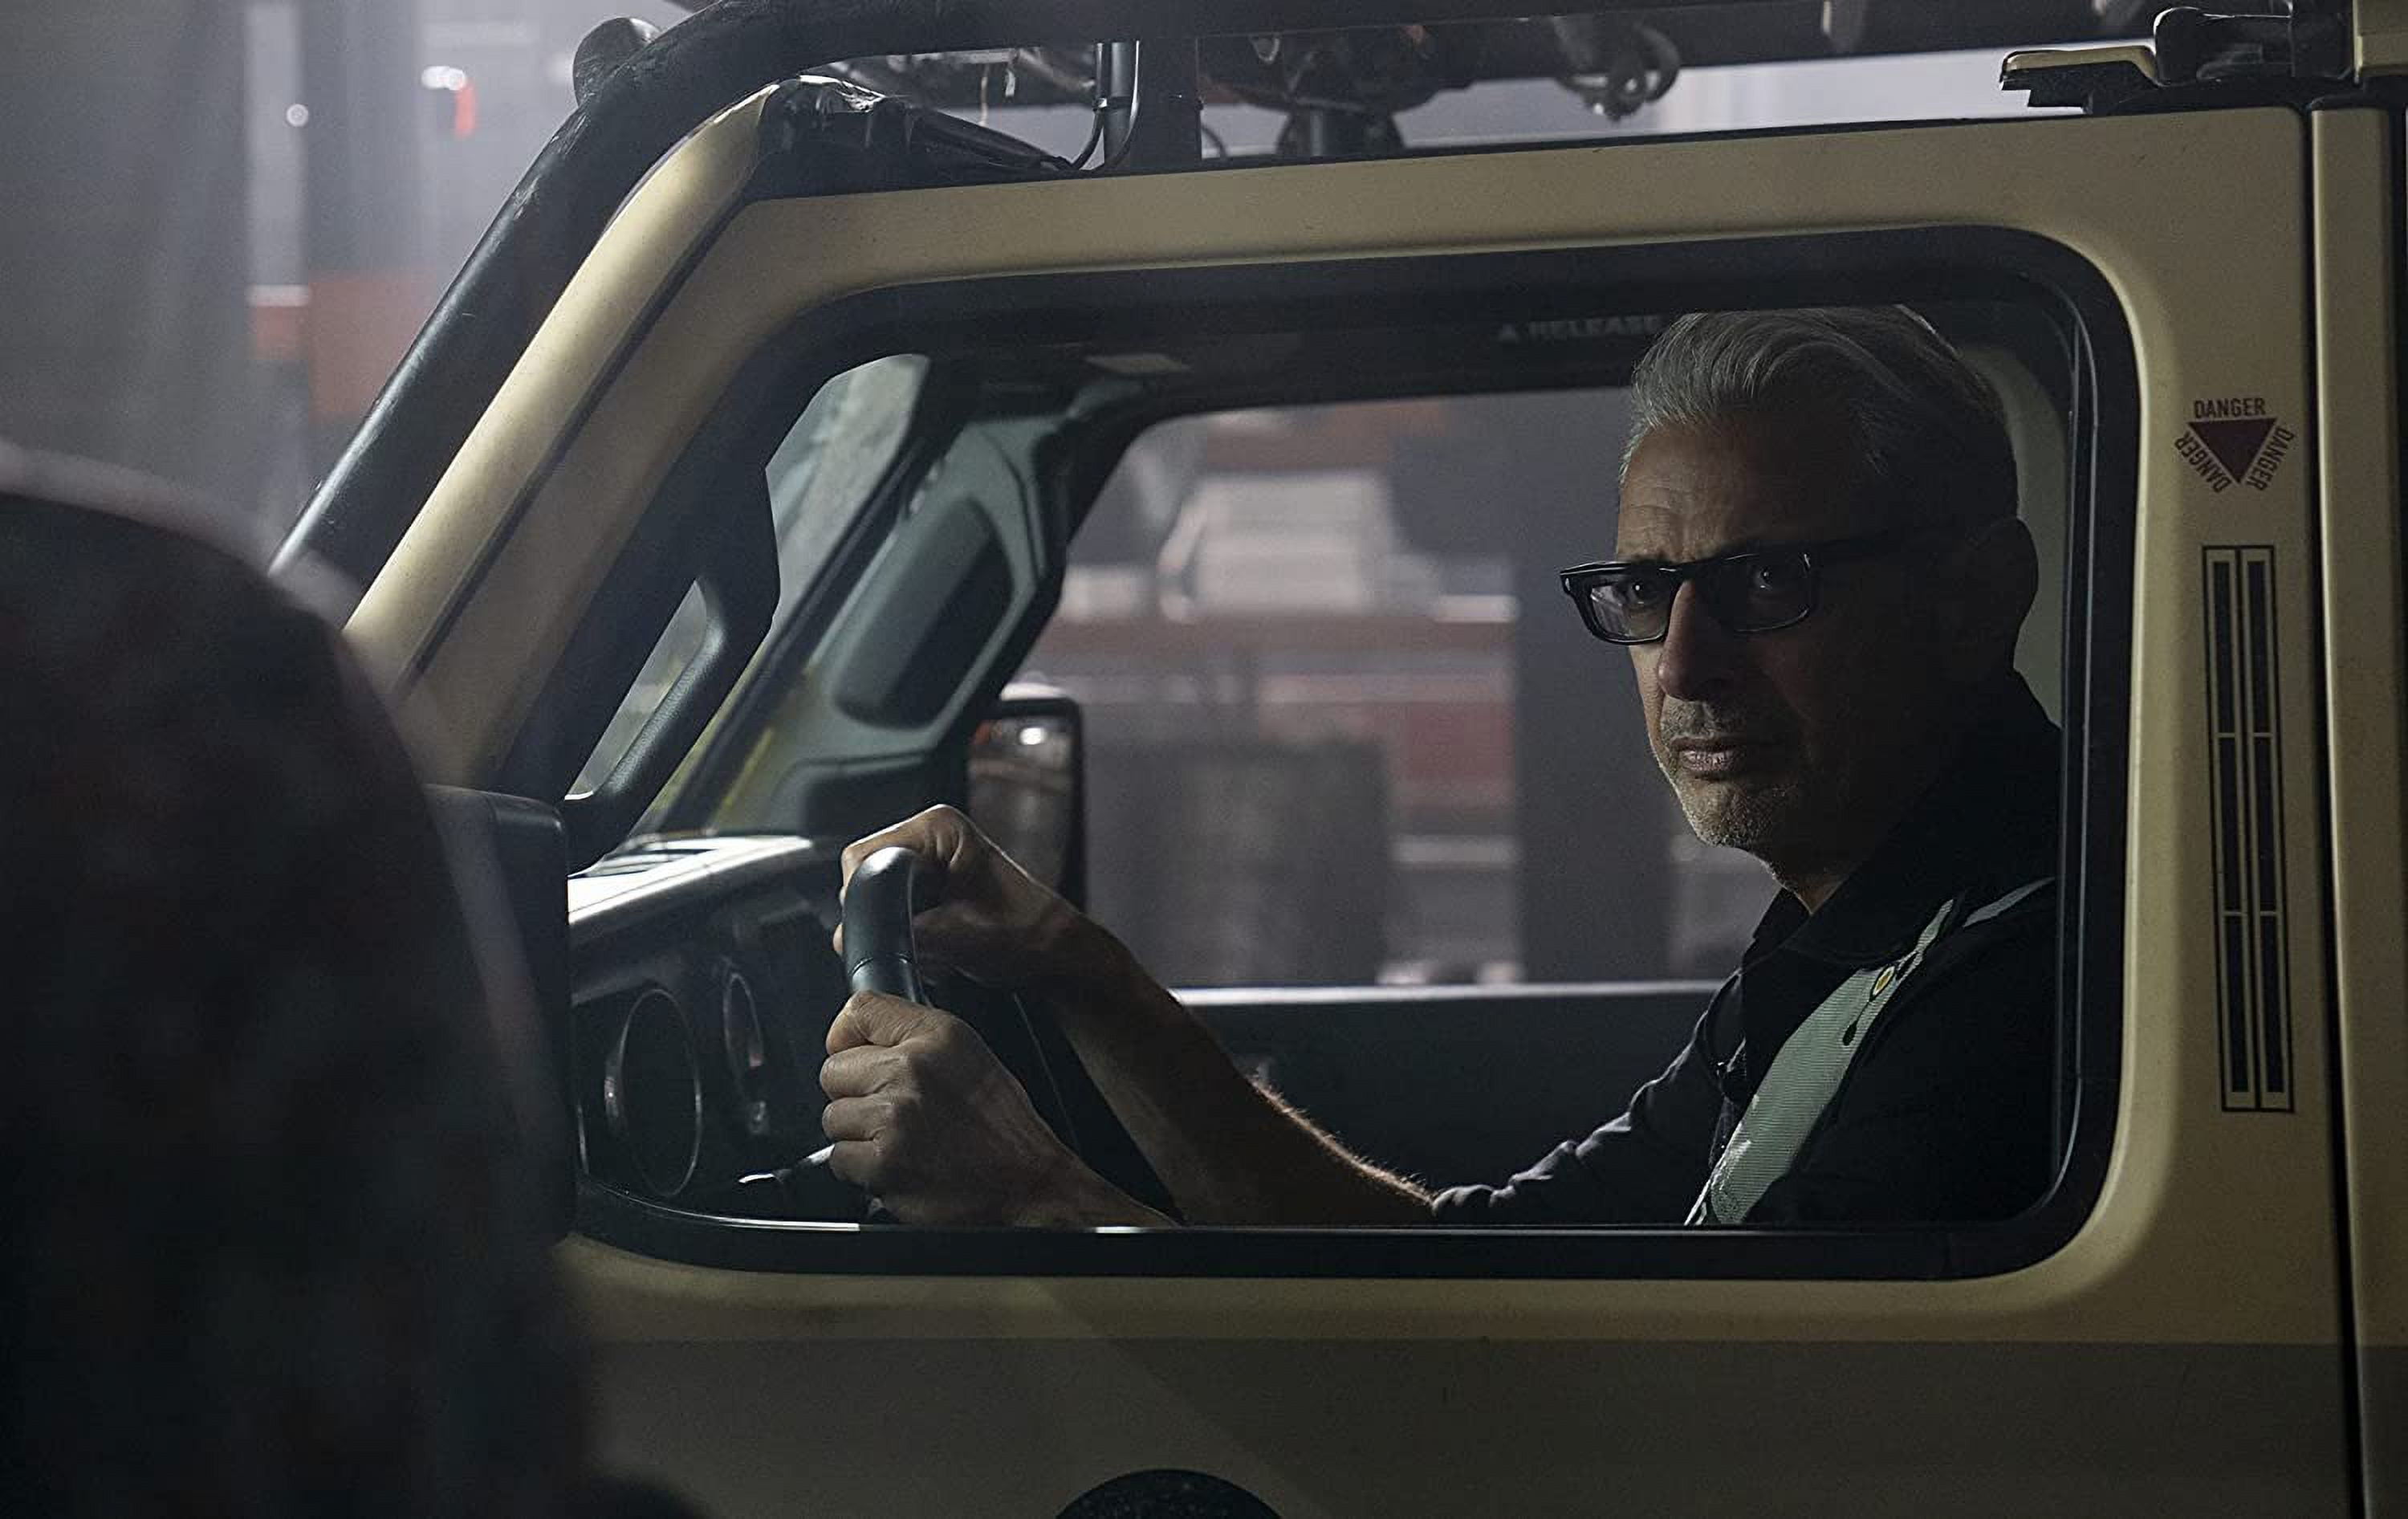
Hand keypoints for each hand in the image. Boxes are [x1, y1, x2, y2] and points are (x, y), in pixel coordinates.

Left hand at [818, 990, 1133, 1226]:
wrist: (1028, 1186)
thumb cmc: (1002, 1129)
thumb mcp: (969, 1056)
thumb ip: (914, 1038)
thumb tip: (855, 1037)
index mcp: (938, 1036)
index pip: (860, 1009)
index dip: (849, 1037)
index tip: (858, 1054)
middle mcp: (914, 1069)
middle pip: (834, 1070)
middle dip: (855, 1095)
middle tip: (893, 1111)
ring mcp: (895, 1116)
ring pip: (833, 1118)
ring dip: (859, 1135)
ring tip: (903, 1140)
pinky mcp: (883, 1161)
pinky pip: (840, 1158)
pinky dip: (863, 1169)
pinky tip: (899, 1165)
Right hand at [834, 805, 1091, 989]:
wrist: (1056, 954)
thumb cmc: (1029, 934)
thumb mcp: (958, 935)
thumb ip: (903, 932)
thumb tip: (851, 939)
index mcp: (939, 828)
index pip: (863, 855)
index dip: (863, 897)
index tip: (881, 928)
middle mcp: (932, 836)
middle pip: (866, 877)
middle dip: (884, 918)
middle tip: (920, 942)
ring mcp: (931, 860)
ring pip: (879, 899)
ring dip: (899, 931)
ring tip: (938, 947)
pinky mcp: (933, 886)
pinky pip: (896, 911)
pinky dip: (910, 936)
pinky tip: (939, 949)